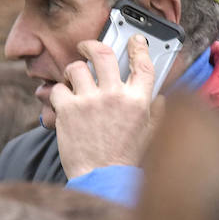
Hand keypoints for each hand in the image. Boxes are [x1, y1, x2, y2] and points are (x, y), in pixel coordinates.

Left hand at [51, 35, 162, 178]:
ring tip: (73, 81)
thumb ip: (156, 113)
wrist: (103, 179)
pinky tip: (63, 102)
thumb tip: (160, 99)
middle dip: (91, 45)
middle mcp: (114, 96)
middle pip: (102, 53)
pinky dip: (58, 93)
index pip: (142, 64)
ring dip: (72, 72)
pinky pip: (57, 88)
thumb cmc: (126, 160)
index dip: (139, 47)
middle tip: (86, 47)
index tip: (134, 40)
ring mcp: (89, 101)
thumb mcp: (150, 135)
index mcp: (138, 101)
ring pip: (75, 68)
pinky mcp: (67, 110)